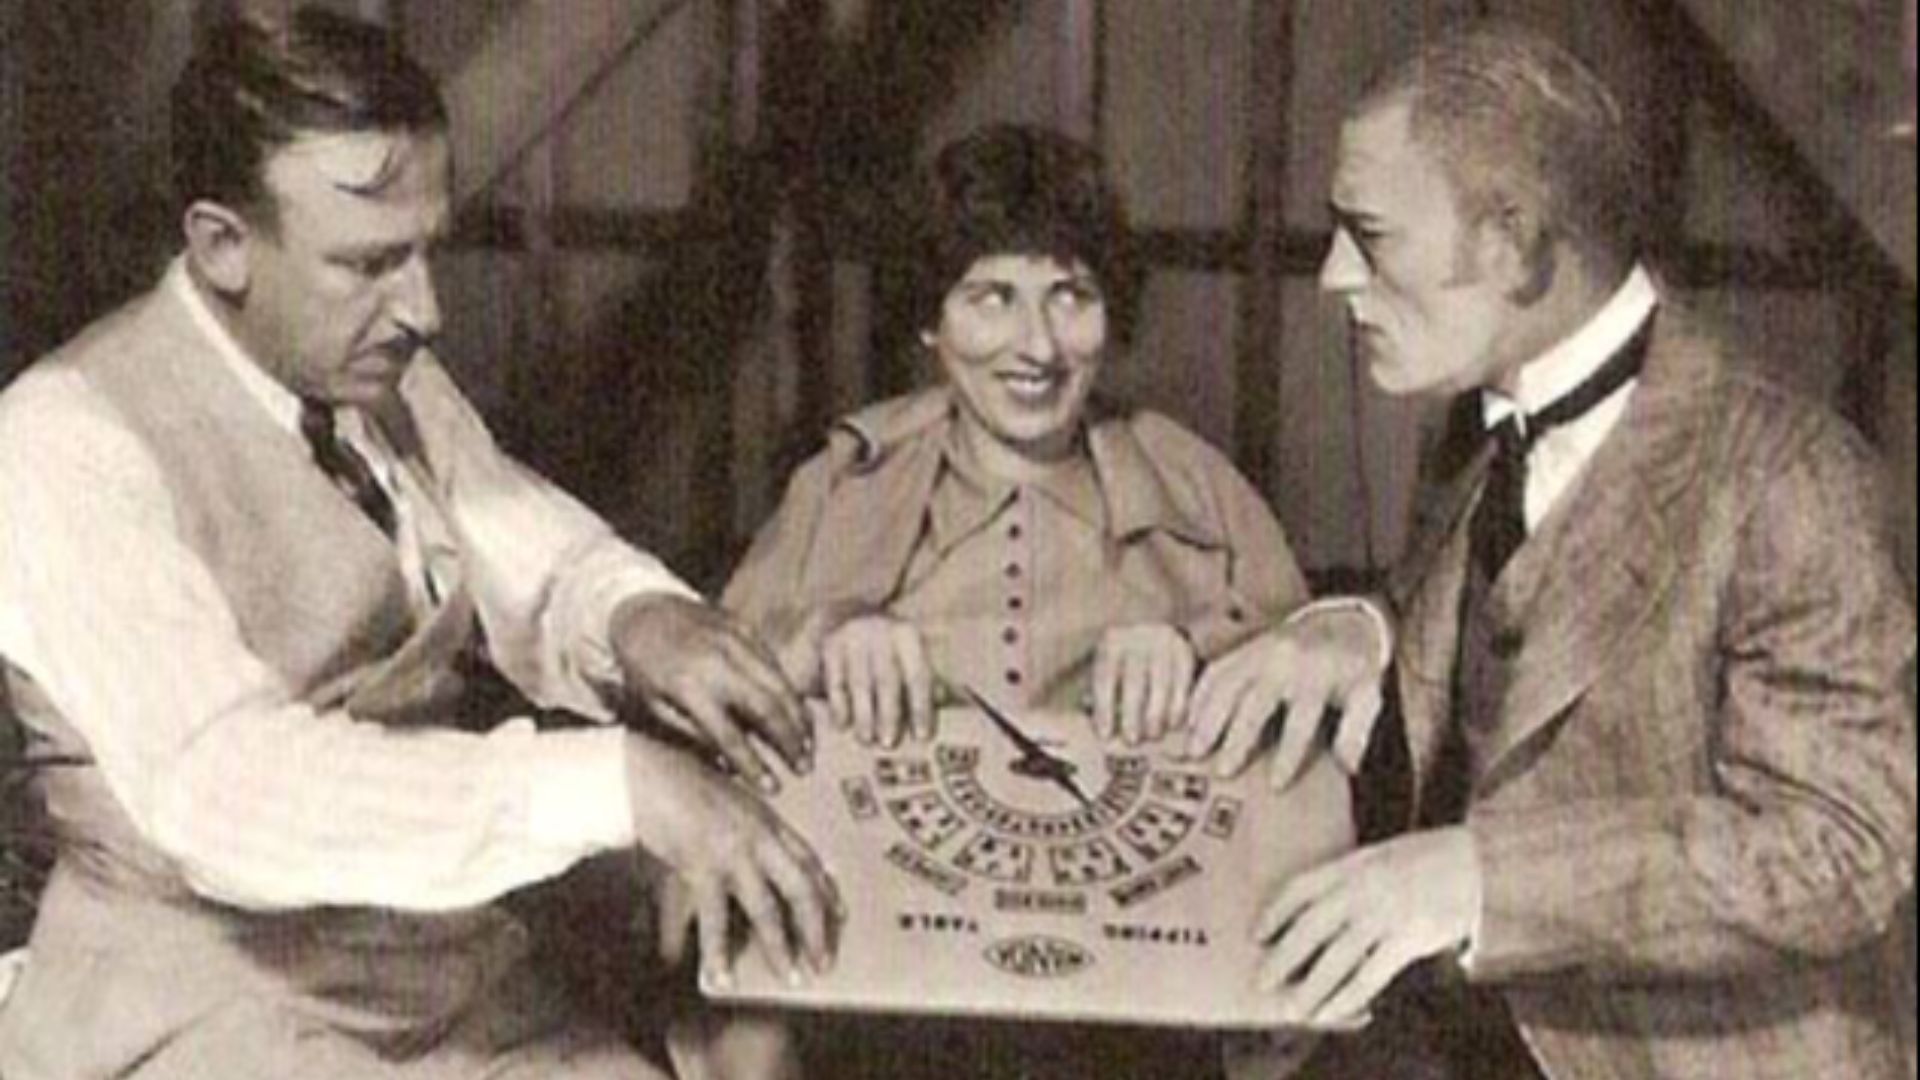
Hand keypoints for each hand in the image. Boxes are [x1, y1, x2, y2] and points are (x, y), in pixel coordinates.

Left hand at [612, 594, 809, 793]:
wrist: (642, 613)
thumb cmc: (645, 668)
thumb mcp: (655, 706)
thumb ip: (692, 733)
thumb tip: (728, 763)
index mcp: (689, 688)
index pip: (730, 736)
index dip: (754, 766)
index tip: (772, 788)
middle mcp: (718, 664)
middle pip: (767, 708)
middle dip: (791, 741)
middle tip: (804, 767)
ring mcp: (735, 643)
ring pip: (779, 684)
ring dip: (799, 718)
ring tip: (810, 744)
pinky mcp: (745, 630)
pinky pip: (775, 664)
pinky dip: (791, 690)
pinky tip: (798, 711)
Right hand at [624, 734, 842, 989]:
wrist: (649, 774)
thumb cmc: (682, 783)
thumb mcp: (729, 801)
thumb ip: (748, 829)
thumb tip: (759, 862)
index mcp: (768, 819)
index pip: (809, 860)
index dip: (827, 891)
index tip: (839, 915)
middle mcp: (760, 837)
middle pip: (801, 889)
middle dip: (816, 929)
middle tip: (823, 960)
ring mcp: (734, 854)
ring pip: (767, 910)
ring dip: (780, 947)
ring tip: (790, 974)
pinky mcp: (703, 868)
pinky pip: (716, 920)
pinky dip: (718, 952)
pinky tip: (722, 975)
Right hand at [821, 614, 934, 747]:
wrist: (847, 614)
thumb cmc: (887, 648)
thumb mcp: (910, 655)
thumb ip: (928, 682)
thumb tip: (951, 711)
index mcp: (909, 637)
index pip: (918, 676)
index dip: (920, 707)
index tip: (922, 736)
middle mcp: (882, 632)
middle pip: (887, 679)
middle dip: (889, 713)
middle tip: (889, 743)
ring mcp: (854, 638)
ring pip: (859, 681)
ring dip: (863, 713)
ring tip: (866, 739)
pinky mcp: (831, 646)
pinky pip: (835, 680)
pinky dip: (838, 704)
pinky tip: (841, 724)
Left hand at [1090, 623, 1196, 745]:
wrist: (1151, 628)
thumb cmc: (1121, 656)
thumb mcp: (1105, 663)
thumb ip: (1098, 690)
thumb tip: (1100, 722)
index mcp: (1110, 643)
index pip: (1105, 678)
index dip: (1104, 708)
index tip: (1105, 734)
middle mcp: (1137, 639)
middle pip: (1134, 681)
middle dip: (1133, 714)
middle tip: (1132, 739)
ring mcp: (1163, 644)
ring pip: (1161, 683)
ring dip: (1158, 713)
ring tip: (1153, 735)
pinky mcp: (1184, 652)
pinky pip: (1183, 682)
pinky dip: (1180, 705)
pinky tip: (1174, 723)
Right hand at [1183, 605, 1385, 789]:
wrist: (1342, 622)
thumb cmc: (1353, 670)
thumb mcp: (1367, 697)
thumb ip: (1357, 731)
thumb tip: (1346, 766)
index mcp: (1317, 677)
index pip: (1300, 721)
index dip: (1288, 754)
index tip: (1275, 785)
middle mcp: (1285, 662)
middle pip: (1254, 703)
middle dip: (1237, 739)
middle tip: (1221, 771)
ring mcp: (1260, 652)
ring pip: (1225, 686)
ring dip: (1207, 720)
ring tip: (1192, 751)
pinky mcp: (1244, 648)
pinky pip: (1214, 671)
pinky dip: (1197, 697)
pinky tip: (1186, 722)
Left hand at [1254, 828, 1477, 1026]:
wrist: (1479, 864)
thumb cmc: (1430, 858)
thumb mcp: (1381, 855)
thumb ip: (1351, 877)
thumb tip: (1320, 905)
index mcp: (1351, 864)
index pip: (1299, 889)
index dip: (1275, 913)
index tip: (1258, 932)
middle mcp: (1360, 889)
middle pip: (1309, 928)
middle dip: (1282, 958)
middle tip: (1263, 979)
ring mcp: (1383, 915)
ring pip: (1334, 958)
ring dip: (1311, 987)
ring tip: (1294, 1007)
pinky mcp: (1407, 940)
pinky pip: (1367, 975)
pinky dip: (1347, 996)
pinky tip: (1334, 1009)